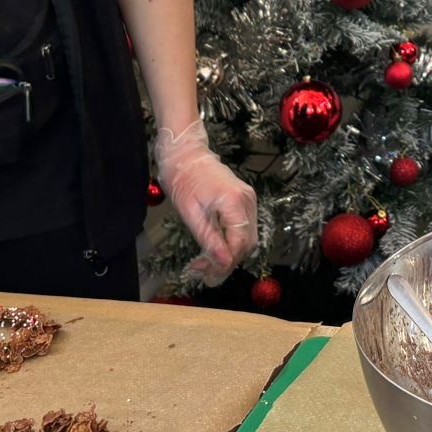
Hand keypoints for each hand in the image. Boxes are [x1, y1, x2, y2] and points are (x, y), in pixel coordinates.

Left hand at [154, 119, 258, 287]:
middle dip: (226, 262)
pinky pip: (242, 228)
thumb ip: (208, 239)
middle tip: (203, 275)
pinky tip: (213, 249)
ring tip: (204, 265)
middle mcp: (247, 201)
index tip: (207, 276)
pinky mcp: (243, 201)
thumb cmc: (183, 180)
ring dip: (228, 254)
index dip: (225, 263)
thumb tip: (223, 263)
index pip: (239, 243)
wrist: (185, 154)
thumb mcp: (191, 213)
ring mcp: (248, 200)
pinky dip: (229, 242)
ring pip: (246, 238)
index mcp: (235, 202)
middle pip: (246, 243)